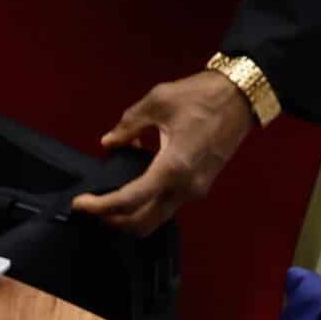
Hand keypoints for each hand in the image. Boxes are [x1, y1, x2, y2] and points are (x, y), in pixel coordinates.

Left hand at [70, 71, 253, 236]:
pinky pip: (167, 205)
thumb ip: (128, 125)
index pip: (130, 199)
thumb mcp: (157, 102)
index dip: (101, 206)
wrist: (240, 100)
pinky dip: (148, 201)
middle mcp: (185, 188)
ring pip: (156, 218)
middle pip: (144, 223)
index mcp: (173, 167)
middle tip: (93, 208)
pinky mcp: (199, 187)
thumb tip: (109, 142)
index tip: (80, 204)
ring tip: (111, 196)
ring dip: (131, 214)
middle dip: (115, 221)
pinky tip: (137, 180)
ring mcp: (195, 191)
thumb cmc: (201, 97)